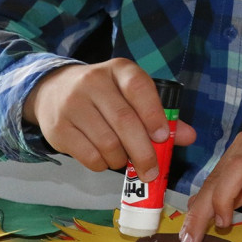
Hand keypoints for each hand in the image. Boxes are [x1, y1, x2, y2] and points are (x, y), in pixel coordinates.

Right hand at [23, 59, 196, 179]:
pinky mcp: (58, 128)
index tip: (162, 138)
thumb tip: (188, 136)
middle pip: (124, 121)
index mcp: (119, 70)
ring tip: (126, 159)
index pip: (139, 88)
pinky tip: (106, 159)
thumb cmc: (106, 95)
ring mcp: (72, 105)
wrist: (53, 90)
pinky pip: (88, 156)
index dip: (153, 115)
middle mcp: (93, 82)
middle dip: (143, 152)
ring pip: (106, 143)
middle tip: (152, 171)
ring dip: (122, 160)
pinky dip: (103, 164)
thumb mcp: (132, 95)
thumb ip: (161, 115)